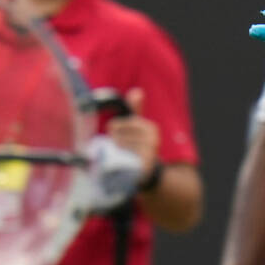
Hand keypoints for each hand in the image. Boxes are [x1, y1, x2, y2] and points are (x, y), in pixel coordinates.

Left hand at [86, 88, 157, 210]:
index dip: (113, 131)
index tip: (117, 136)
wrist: (149, 173)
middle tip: (122, 150)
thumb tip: (138, 91)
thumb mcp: (139, 127)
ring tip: (123, 157)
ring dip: (115, 154)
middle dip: (114, 143)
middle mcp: (152, 140)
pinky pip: (121, 161)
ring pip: (117, 149)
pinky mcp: (141, 168)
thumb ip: (136, 109)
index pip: (116, 125)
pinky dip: (118, 162)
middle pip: (115, 137)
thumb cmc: (139, 146)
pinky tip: (123, 164)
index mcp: (150, 128)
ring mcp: (148, 154)